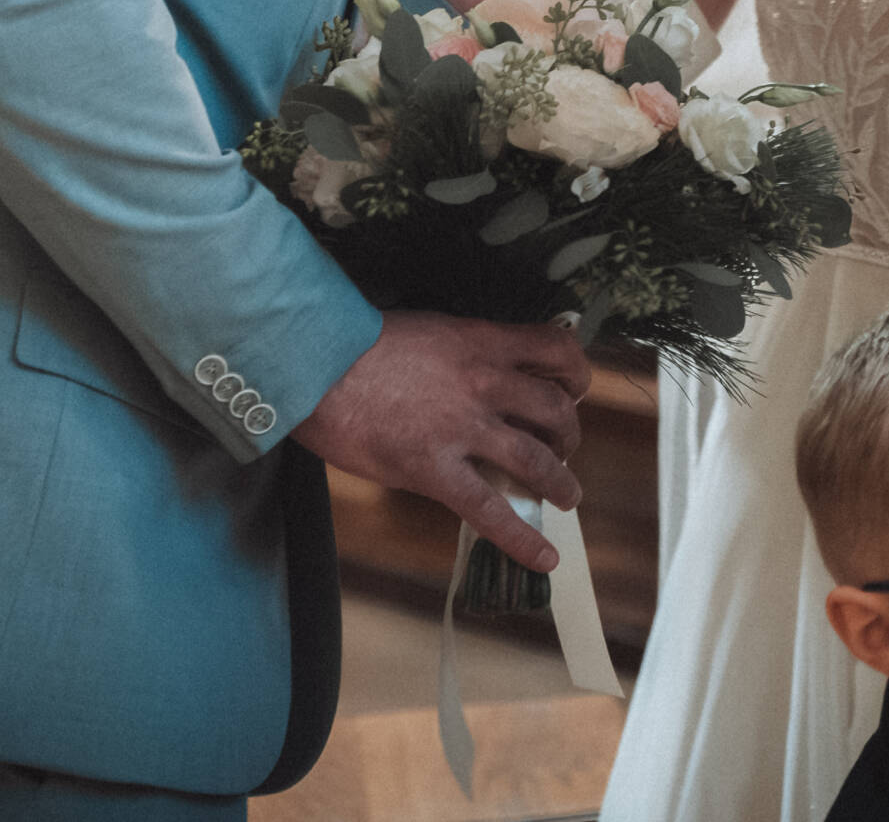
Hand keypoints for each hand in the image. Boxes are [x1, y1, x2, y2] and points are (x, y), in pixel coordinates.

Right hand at [293, 312, 592, 571]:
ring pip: (536, 460)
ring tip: (566, 496)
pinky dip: (522, 539)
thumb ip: (465, 351)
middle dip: (568, 433)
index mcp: (482, 342)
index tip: (573, 389)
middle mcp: (484, 383)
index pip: (555, 349)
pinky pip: (489, 512)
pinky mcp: (433, 471)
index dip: (575, 373)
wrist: (312, 365)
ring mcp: (462, 429)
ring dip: (560, 481)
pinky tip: (544, 558)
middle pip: (555, 410)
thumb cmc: (358, 343)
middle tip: (563, 447)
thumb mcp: (429, 330)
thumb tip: (486, 371)